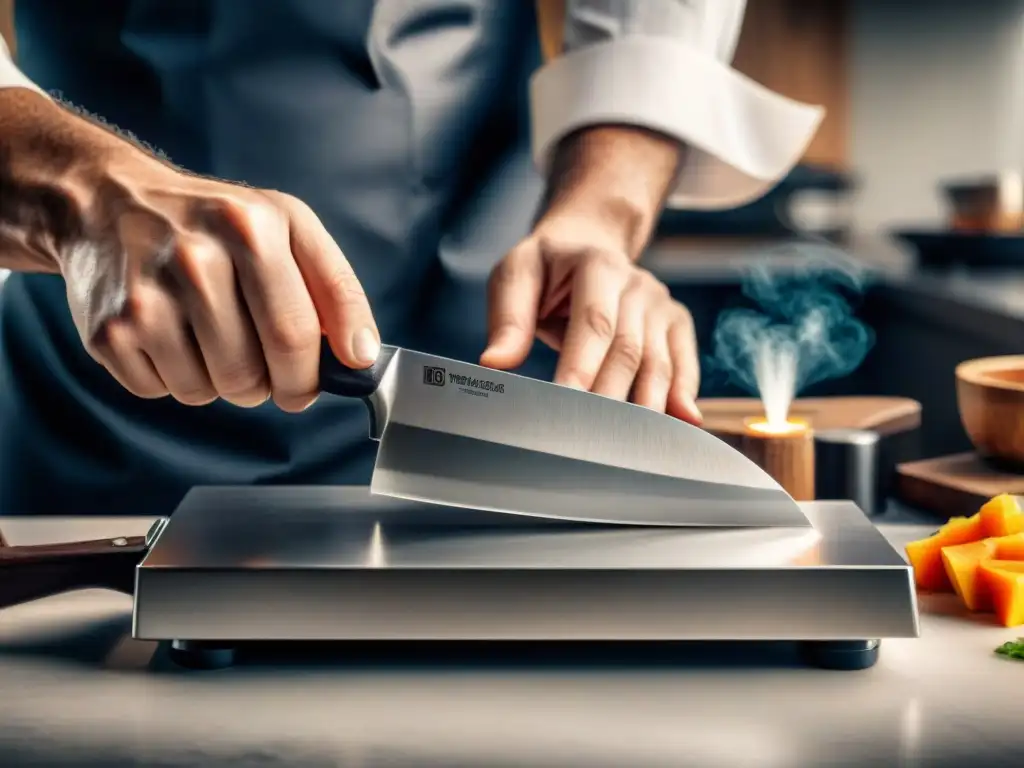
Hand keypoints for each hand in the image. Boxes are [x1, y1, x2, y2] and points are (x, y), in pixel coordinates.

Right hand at [0, 92, 378, 411]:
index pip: (296, 335)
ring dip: (223, 381)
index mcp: (252, 229)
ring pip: (212, 391)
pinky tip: (171, 336)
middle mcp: (195, 260)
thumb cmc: (215, 222)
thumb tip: (360, 356)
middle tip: (269, 369)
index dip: (311, 375)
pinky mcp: (108, 332)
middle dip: (273, 386)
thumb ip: (336, 289)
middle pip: (254, 374)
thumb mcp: (288, 227)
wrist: (108, 200)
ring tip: (212, 336)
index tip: (314, 381)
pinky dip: (177, 378)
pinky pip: (165, 393)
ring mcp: (146, 298)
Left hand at [480, 215, 701, 424]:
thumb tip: (495, 363)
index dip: (582, 367)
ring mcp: (660, 303)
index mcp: (596, 265)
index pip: (593, 323)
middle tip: (590, 439)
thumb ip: (508, 320)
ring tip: (630, 445)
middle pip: (628, 350)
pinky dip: (684, 395)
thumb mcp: (516, 276)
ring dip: (646, 407)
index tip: (566, 406)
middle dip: (610, 397)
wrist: (588, 241)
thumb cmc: (547, 266)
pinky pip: (683, 362)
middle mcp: (636, 283)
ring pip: (658, 362)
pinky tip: (684, 423)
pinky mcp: (675, 322)